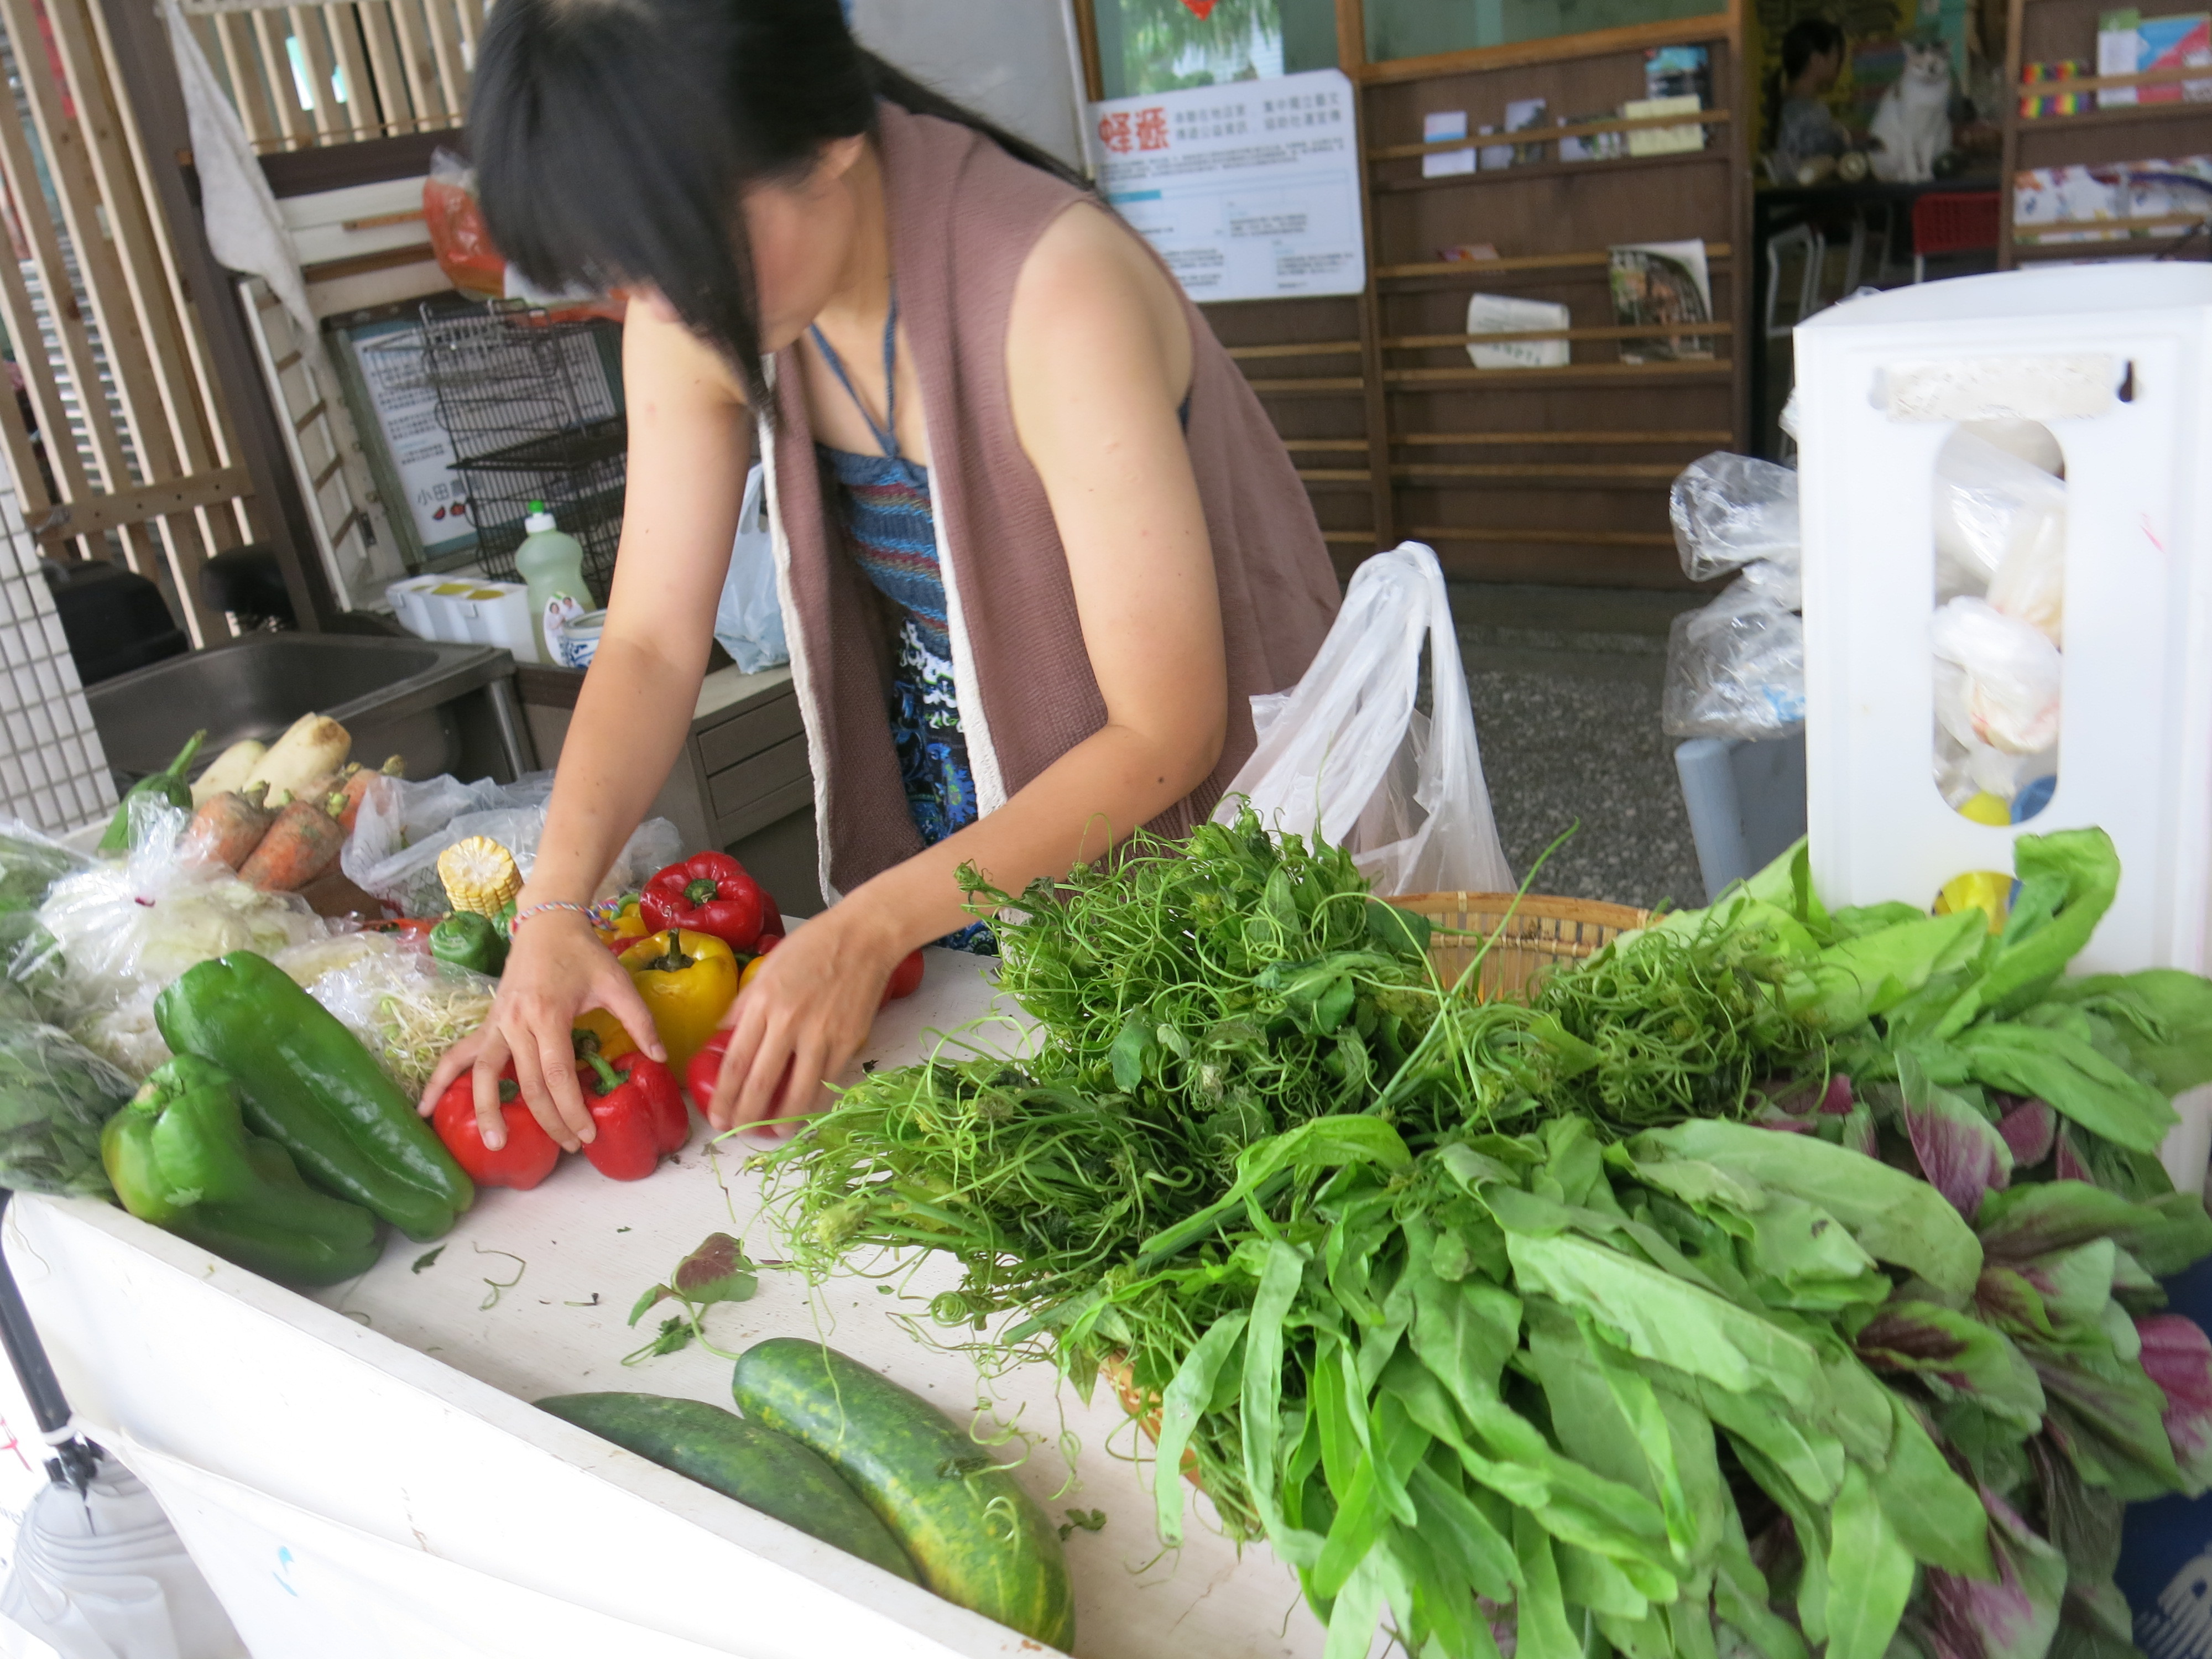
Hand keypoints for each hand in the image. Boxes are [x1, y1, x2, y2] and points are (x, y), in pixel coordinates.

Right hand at [418, 908, 663, 1153]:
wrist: (547, 921)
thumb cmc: (584, 953)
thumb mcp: (617, 982)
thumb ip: (639, 1021)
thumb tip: (659, 1058)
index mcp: (549, 1014)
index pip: (557, 1075)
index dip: (571, 1109)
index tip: (588, 1133)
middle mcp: (517, 1022)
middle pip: (527, 1083)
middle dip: (548, 1120)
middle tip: (570, 1147)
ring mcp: (496, 1023)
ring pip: (485, 1074)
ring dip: (487, 1110)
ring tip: (494, 1144)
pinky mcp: (487, 1022)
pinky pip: (458, 1055)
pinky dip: (441, 1080)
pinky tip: (426, 1107)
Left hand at [704, 906, 902, 1131]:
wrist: (864, 937)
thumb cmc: (813, 945)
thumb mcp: (767, 968)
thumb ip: (744, 1005)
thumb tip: (725, 1037)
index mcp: (763, 1003)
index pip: (736, 1062)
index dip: (724, 1096)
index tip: (716, 1116)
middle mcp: (789, 1022)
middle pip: (761, 1083)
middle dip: (745, 1116)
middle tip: (736, 1133)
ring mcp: (822, 1035)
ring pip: (797, 1092)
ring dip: (781, 1120)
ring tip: (771, 1133)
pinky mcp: (848, 1042)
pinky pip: (826, 1083)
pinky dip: (813, 1103)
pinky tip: (803, 1113)